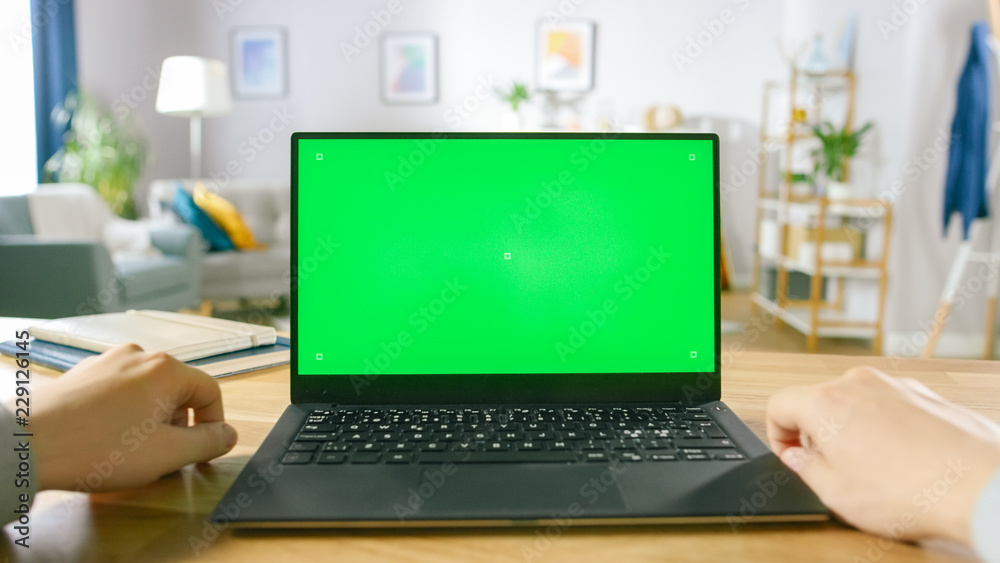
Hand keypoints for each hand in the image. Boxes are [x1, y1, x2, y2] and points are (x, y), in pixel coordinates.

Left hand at [26, 344, 237, 491]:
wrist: (28, 445)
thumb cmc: (96, 448)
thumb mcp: (167, 454)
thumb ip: (208, 443)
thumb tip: (228, 434)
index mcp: (166, 370)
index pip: (210, 392)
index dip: (213, 425)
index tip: (203, 450)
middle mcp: (139, 357)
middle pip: (177, 391)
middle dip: (177, 425)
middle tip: (161, 457)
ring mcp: (108, 362)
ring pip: (147, 392)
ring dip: (149, 421)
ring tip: (128, 451)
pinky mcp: (83, 373)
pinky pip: (118, 392)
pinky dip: (122, 415)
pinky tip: (104, 441)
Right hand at [767, 366, 999, 545]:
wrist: (980, 486)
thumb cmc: (911, 492)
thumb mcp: (835, 493)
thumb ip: (804, 469)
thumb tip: (798, 458)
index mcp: (825, 402)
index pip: (779, 405)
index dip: (778, 436)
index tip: (792, 457)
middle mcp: (858, 384)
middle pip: (818, 401)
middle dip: (818, 434)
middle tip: (833, 470)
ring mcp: (895, 386)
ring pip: (856, 404)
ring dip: (854, 432)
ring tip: (875, 471)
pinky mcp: (925, 395)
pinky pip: (890, 408)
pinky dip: (888, 430)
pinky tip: (904, 463)